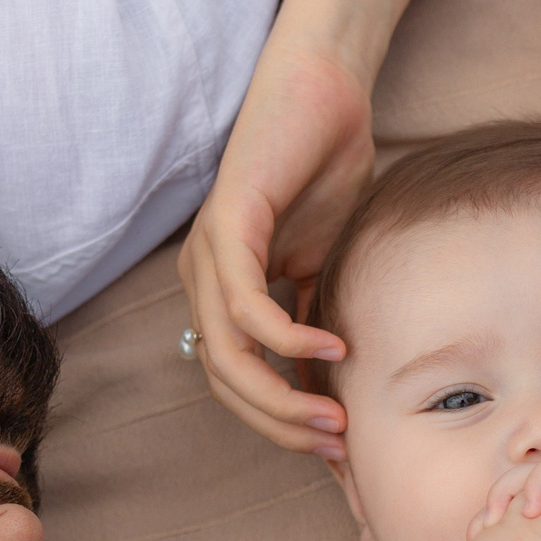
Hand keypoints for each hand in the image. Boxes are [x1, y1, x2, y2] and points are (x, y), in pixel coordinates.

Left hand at [177, 39, 368, 458]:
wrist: (324, 93)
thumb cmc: (326, 173)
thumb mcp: (327, 268)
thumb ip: (320, 323)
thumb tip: (338, 393)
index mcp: (221, 293)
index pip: (235, 383)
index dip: (279, 423)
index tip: (333, 447)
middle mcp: (202, 279)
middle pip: (225, 381)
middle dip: (280, 425)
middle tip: (336, 444)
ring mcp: (208, 253)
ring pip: (228, 354)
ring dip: (281, 397)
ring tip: (334, 418)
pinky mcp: (228, 223)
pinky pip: (245, 303)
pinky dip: (285, 339)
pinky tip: (330, 352)